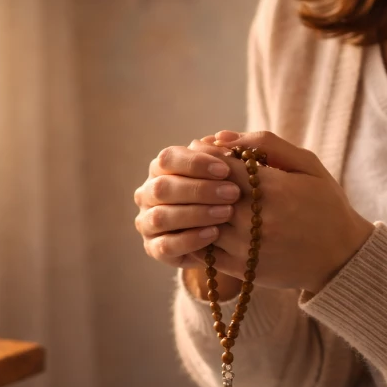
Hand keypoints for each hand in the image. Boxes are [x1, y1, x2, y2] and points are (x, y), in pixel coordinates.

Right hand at [133, 143, 240, 267]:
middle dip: (199, 190)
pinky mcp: (154, 248)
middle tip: (232, 193)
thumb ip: (232, 151)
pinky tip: (214, 234)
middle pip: (163, 188)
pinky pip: (165, 246)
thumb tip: (221, 138)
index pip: (168, 158)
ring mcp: (148, 222)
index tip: (226, 168)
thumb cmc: (232, 193)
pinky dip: (189, 239)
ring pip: (161, 217)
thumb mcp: (238, 170)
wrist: (232, 232)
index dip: (195, 163)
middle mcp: (148, 193)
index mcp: (161, 169)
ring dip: (195, 214)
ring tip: (226, 213)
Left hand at [193, 130, 374, 292]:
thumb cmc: (325, 204)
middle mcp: (255, 219)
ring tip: (195, 197)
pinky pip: (204, 250)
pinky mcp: (242, 269)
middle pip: (205, 194)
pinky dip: (197, 235)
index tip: (202, 152)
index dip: (205, 157)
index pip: (218, 166)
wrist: (342, 257)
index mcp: (272, 189)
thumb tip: (221, 136)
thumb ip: (266, 144)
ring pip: (201, 222)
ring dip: (195, 208)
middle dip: (196, 181)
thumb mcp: (307, 165)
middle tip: (191, 173)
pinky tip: (201, 224)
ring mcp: (247, 246)